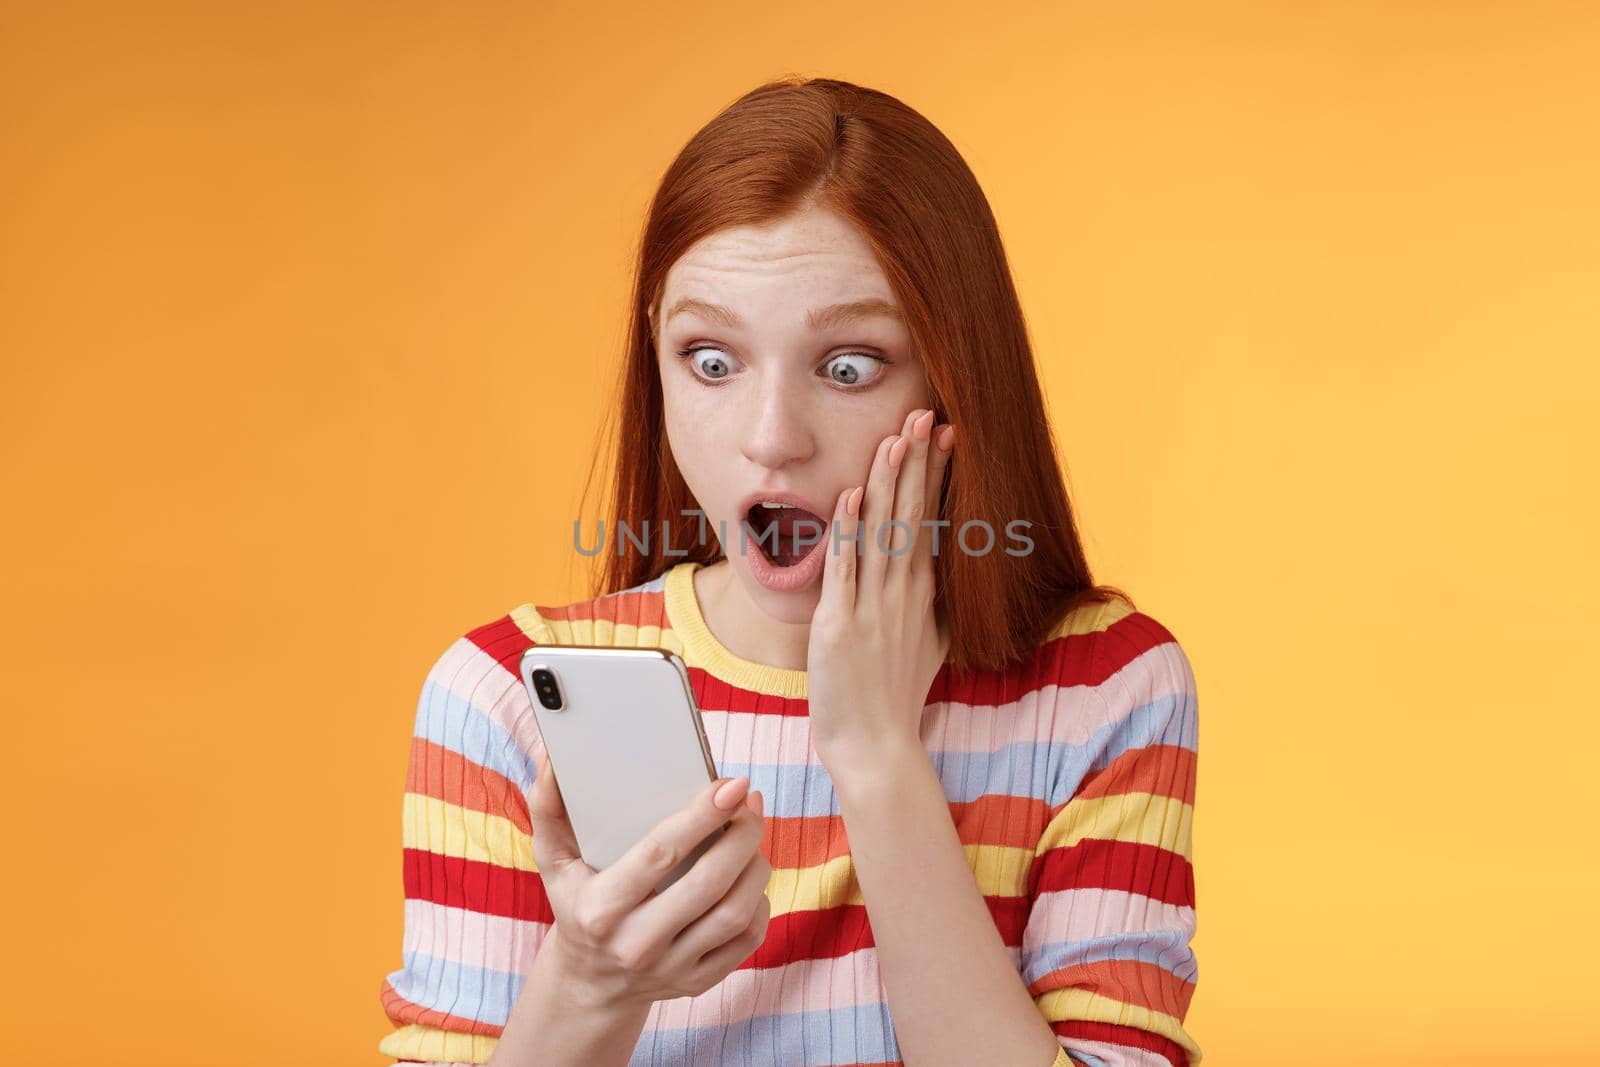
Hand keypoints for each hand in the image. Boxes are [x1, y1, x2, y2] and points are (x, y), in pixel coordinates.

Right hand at [527, 748, 772, 1008]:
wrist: (590, 982)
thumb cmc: (576, 903)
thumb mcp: (553, 860)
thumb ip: (548, 806)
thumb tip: (554, 756)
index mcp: (600, 908)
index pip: (660, 854)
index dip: (701, 816)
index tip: (731, 784)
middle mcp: (636, 943)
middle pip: (708, 884)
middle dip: (742, 835)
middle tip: (750, 801)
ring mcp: (670, 968)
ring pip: (735, 913)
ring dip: (756, 865)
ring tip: (753, 833)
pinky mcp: (698, 982)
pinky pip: (746, 941)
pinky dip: (759, 902)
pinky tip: (751, 875)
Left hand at [806, 407, 955, 773]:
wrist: (876, 747)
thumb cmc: (893, 698)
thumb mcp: (925, 642)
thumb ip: (925, 604)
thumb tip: (932, 574)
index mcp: (921, 593)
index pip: (930, 519)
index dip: (934, 475)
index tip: (943, 434)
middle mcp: (903, 593)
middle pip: (911, 515)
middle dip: (917, 463)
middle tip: (925, 415)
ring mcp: (873, 608)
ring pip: (881, 533)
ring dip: (887, 484)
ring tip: (895, 438)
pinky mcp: (841, 626)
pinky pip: (845, 570)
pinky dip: (847, 533)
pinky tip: (851, 497)